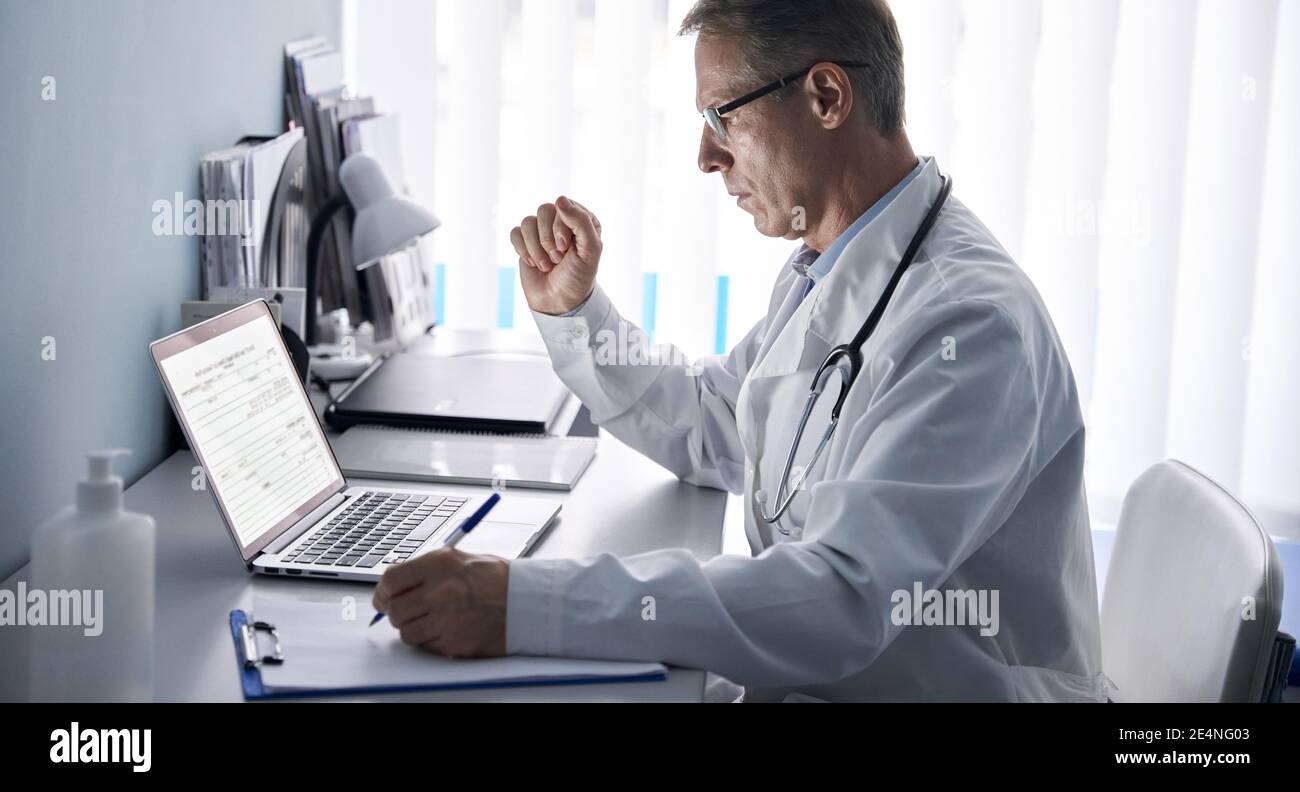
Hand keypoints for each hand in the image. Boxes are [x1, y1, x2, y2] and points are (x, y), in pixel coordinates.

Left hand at [372, 548, 509, 657]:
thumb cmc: (498, 579)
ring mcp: (446, 619)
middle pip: (394, 609)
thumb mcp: (461, 560)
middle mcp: (439, 591)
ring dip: (413, 628)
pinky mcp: (455, 643)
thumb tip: (396, 585)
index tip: (382, 598)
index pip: (391, 580)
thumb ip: (427, 571)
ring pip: (406, 632)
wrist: (530, 601)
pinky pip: (427, 646)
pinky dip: (432, 641)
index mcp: (439, 564)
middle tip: (407, 611)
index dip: (382, 592)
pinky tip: (448, 629)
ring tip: (432, 620)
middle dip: (396, 612)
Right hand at [510, 196, 602, 314]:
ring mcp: (542, 231)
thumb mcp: (590, 250)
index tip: (566, 249)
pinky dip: (523, 250)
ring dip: (536, 248)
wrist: (558, 302)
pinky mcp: (525, 242)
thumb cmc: (578, 277)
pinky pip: (515, 232)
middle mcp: (561, 222)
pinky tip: (533, 263)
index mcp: (582, 220)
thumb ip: (581, 222)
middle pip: (543, 210)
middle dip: (547, 239)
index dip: (561, 227)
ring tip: (546, 265)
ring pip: (527, 222)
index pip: (563, 205)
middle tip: (557, 258)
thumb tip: (559, 199)